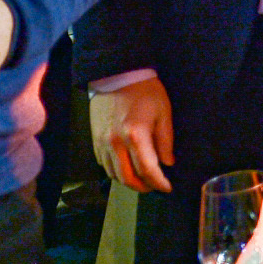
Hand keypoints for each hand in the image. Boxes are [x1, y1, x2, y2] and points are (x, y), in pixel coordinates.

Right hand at [90, 75, 173, 193]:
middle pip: (128, 179)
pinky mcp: (95, 140)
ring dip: (129, 181)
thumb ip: (166, 141)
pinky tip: (127, 166)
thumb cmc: (145, 91)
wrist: (117, 75)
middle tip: (155, 186)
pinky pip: (104, 165)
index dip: (159, 183)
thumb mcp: (163, 112)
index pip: (148, 170)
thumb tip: (168, 163)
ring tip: (143, 178)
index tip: (167, 187)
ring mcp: (102, 143)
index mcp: (136, 136)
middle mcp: (116, 143)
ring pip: (114, 175)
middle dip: (144, 187)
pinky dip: (116, 171)